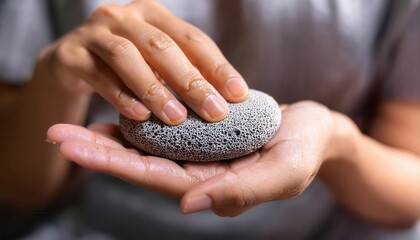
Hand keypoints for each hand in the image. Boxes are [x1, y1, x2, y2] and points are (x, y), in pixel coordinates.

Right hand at [39, 0, 247, 124]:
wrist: (71, 63)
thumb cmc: (126, 66)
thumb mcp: (157, 63)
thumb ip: (185, 70)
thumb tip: (228, 97)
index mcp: (154, 16)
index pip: (193, 39)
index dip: (218, 67)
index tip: (239, 95)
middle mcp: (125, 16)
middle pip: (163, 46)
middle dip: (191, 81)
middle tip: (214, 112)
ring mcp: (95, 32)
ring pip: (127, 56)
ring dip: (154, 89)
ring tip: (176, 118)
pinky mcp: (71, 55)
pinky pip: (98, 75)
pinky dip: (120, 95)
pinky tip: (138, 116)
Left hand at [47, 101, 339, 216]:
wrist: (314, 130)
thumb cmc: (305, 151)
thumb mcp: (282, 172)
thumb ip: (240, 191)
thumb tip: (185, 205)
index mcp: (214, 187)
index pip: (157, 178)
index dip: (116, 165)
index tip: (76, 149)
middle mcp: (200, 174)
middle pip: (142, 165)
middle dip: (99, 152)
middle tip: (58, 134)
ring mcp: (201, 155)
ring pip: (150, 149)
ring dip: (112, 138)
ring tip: (75, 125)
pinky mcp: (204, 136)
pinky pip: (167, 131)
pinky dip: (141, 123)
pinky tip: (119, 113)